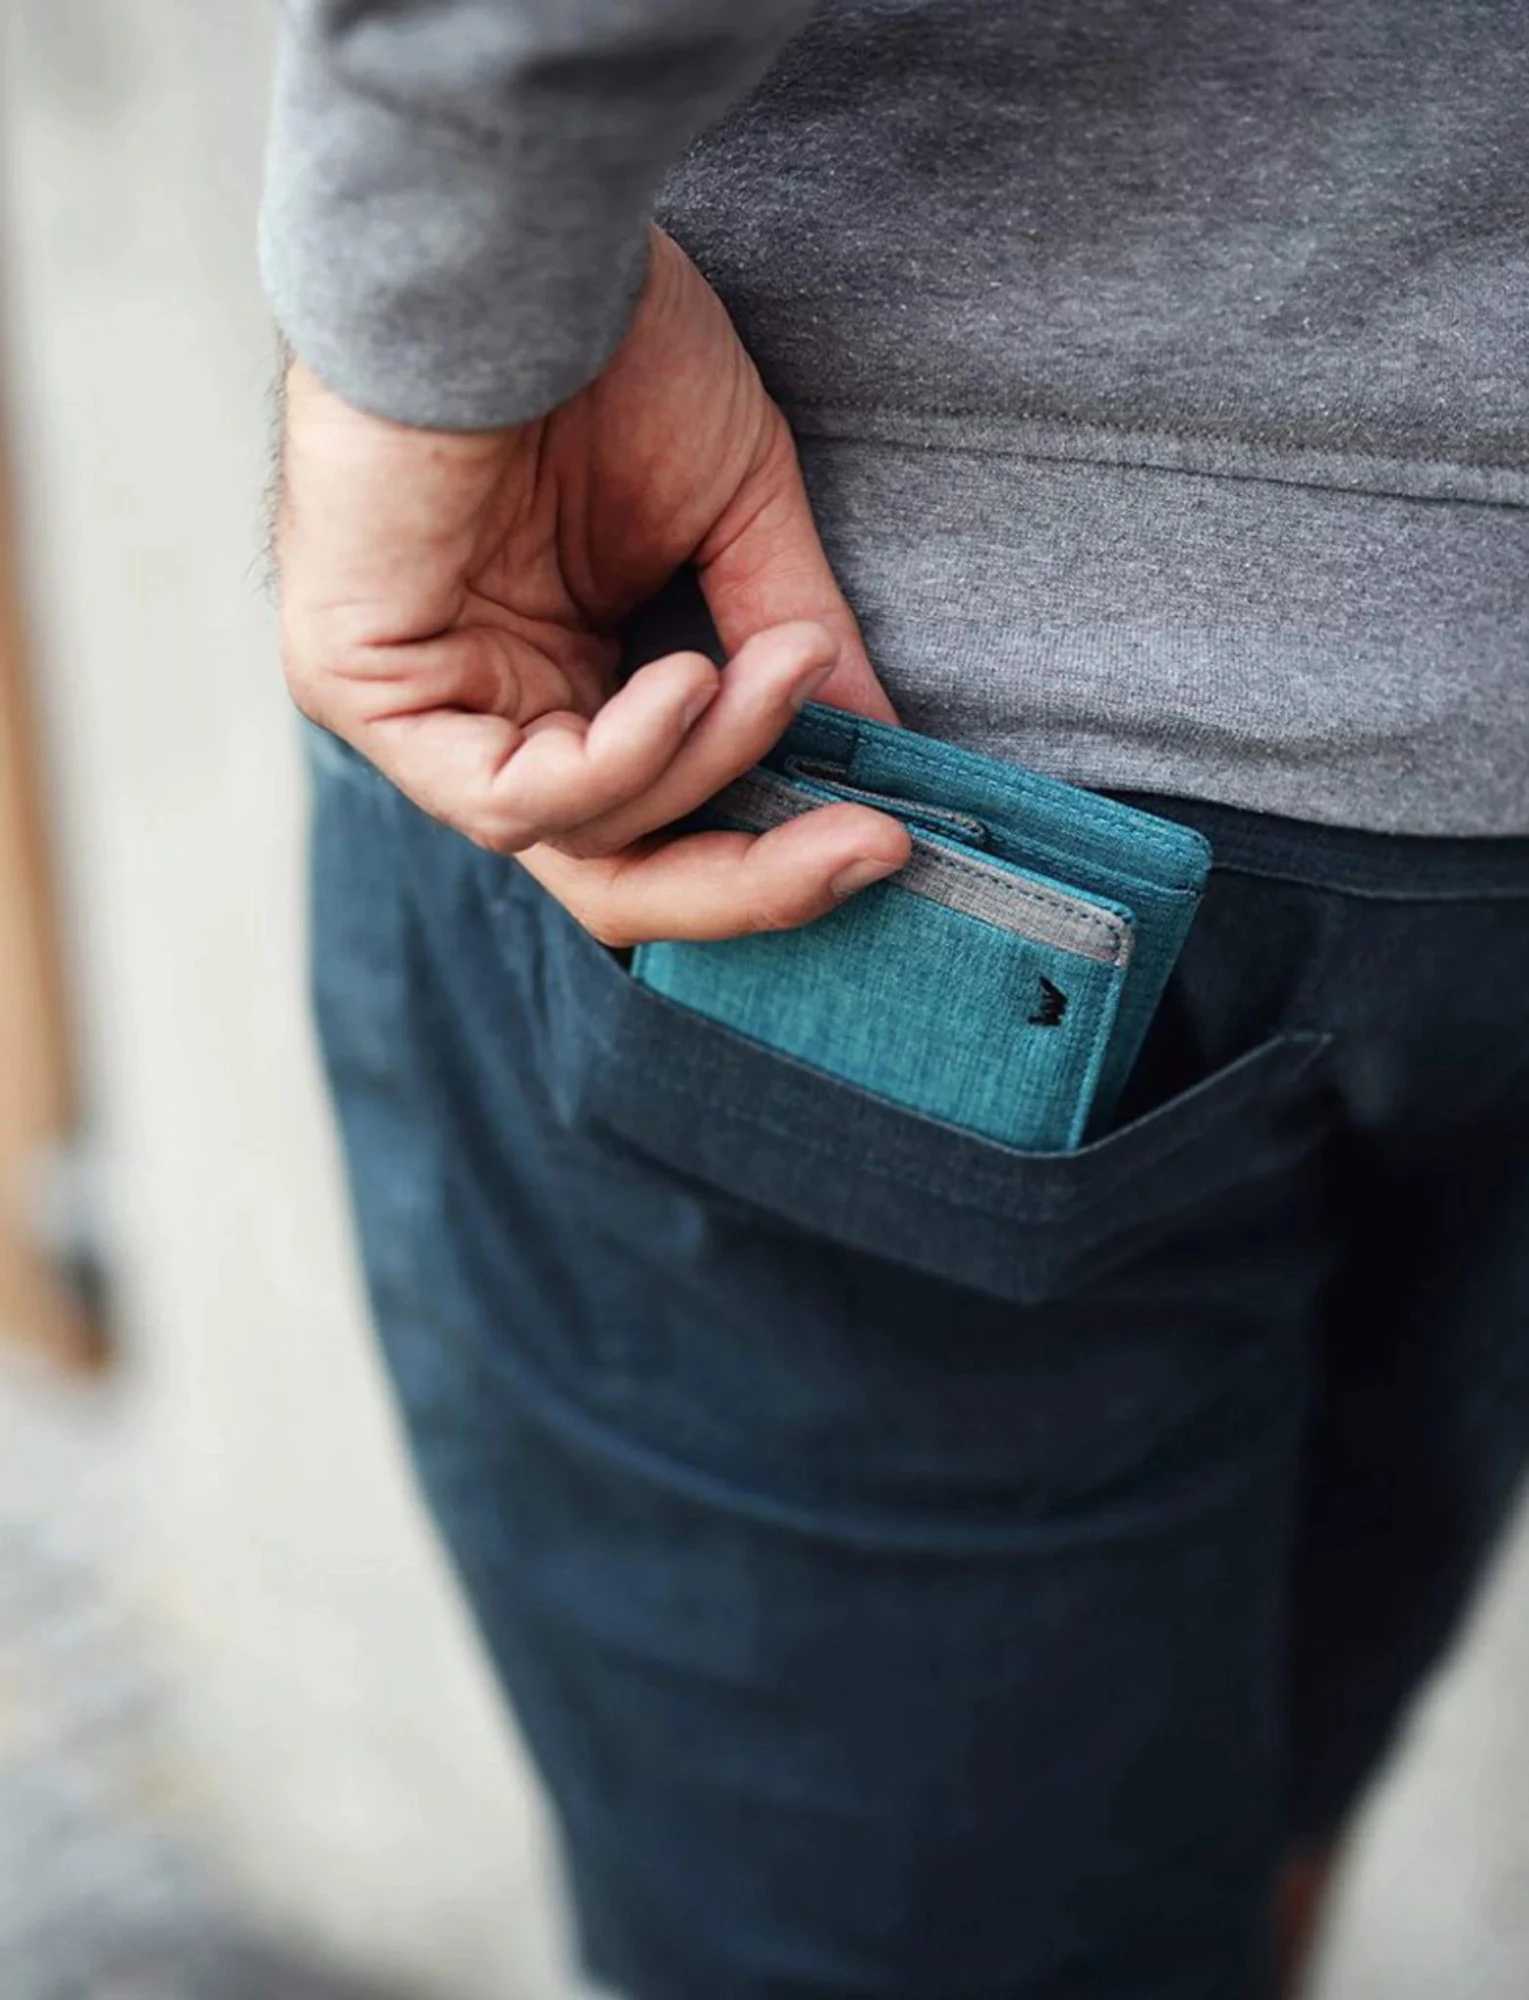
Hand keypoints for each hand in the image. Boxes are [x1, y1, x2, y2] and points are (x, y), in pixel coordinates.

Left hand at [275, 228, 910, 944]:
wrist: (509, 234)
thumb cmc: (607, 348)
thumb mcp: (734, 518)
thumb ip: (784, 647)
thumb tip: (878, 756)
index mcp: (566, 680)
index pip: (660, 828)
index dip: (771, 856)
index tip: (888, 833)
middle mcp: (489, 713)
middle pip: (615, 875)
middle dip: (750, 881)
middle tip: (870, 847)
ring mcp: (421, 711)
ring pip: (580, 837)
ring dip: (708, 764)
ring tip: (775, 669)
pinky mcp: (361, 688)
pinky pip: (508, 795)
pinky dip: (622, 756)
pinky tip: (687, 676)